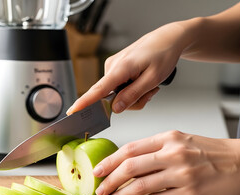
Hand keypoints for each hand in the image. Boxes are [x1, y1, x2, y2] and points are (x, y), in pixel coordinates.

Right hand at [67, 22, 185, 114]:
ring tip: (149, 85)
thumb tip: (116, 109)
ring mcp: (113, 67)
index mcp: (120, 68)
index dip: (84, 102)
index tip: (73, 111)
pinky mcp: (116, 69)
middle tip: (150, 93)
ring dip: (134, 95)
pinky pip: (120, 87)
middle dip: (131, 101)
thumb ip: (133, 95)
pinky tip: (142, 81)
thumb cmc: (163, 54)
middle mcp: (112, 67)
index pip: (98, 90)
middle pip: (112, 98)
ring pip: (118, 95)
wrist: (167, 39)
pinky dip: (132, 89)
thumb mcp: (153, 79)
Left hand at [92, 130, 239, 194]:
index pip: (130, 149)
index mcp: (169, 138)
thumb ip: (158, 148)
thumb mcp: (184, 140)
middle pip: (130, 167)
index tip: (98, 170)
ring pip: (139, 186)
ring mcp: (182, 174)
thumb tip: (130, 161)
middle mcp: (173, 154)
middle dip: (109, 180)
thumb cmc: (215, 153)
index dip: (109, 161)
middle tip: (98, 188)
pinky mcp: (190, 194)